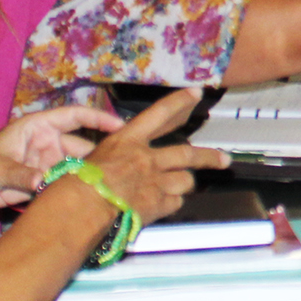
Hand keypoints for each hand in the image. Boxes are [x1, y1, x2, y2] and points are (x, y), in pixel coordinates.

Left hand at [0, 103, 123, 236]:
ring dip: (88, 177)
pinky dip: (75, 192)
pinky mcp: (43, 185)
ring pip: (76, 169)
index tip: (121, 126)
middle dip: (99, 155)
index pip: (74, 116)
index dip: (99, 119)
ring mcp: (47, 164)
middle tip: (120, 168)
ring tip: (108, 186)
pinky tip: (91, 199)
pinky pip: (64, 186)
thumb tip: (42, 182)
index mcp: (37, 127)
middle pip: (81, 146)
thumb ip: (20, 174)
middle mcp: (47, 143)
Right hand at [70, 90, 226, 223]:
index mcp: (128, 140)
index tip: (196, 93)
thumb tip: (117, 162)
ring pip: (185, 180)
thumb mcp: (90, 157)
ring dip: (184, 184)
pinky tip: (163, 205)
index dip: (179, 102)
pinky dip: (171, 203)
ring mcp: (155, 181)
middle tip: (224, 159)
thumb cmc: (76, 183)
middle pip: (187, 154)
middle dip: (209, 157)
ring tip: (181, 187)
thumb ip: (113, 156)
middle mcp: (146, 158)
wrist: (82, 208)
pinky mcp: (158, 204)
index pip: (159, 114)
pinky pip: (175, 202)